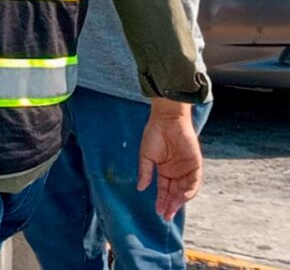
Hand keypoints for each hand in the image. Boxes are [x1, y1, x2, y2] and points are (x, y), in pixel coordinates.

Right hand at [138, 103, 202, 219]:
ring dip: (179, 200)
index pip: (163, 190)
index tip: (158, 212)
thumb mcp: (146, 156)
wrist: (167, 120)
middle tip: (166, 216)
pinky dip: (189, 190)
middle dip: (170, 205)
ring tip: (172, 209)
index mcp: (164, 170)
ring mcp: (186, 169)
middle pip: (174, 193)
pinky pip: (194, 181)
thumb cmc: (154, 135)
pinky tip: (182, 197)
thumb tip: (140, 188)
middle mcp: (176, 172)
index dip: (161, 201)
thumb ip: (145, 173)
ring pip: (184, 190)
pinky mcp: (195, 164)